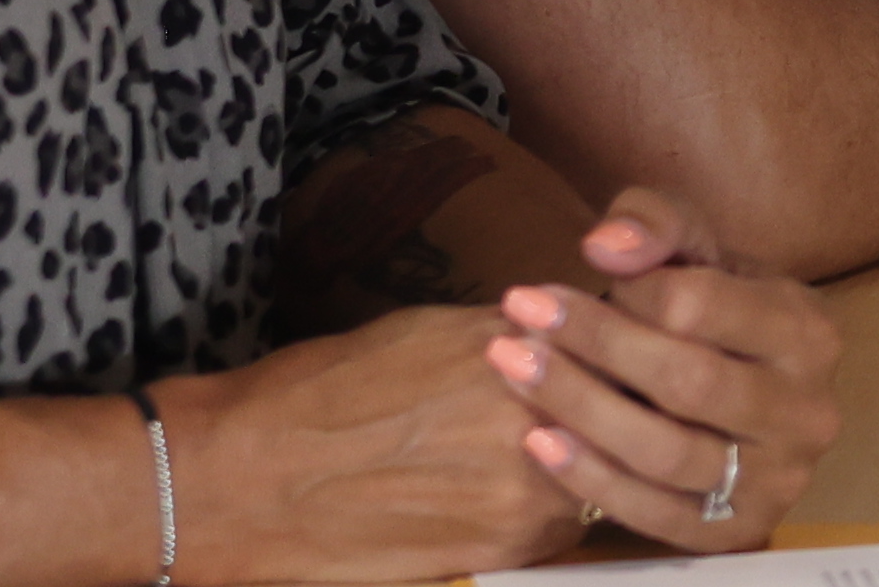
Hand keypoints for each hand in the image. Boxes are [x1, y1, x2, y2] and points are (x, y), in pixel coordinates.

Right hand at [156, 297, 599, 577]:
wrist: (251, 479)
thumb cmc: (326, 391)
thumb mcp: (428, 331)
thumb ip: (509, 336)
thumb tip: (558, 332)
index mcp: (518, 346)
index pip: (617, 339)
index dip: (625, 342)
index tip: (628, 344)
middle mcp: (534, 413)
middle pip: (623, 409)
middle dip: (621, 403)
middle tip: (615, 400)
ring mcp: (526, 488)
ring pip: (599, 471)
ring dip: (590, 460)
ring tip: (554, 452)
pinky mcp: (505, 547)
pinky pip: (561, 522)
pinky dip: (551, 506)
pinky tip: (518, 492)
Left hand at [503, 185, 846, 553]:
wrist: (740, 388)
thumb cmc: (712, 311)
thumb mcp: (696, 249)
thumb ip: (656, 224)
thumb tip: (605, 246)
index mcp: (808, 331)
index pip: (702, 307)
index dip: (625, 294)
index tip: (559, 286)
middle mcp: (808, 411)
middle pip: (685, 382)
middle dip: (592, 346)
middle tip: (517, 319)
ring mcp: (779, 479)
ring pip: (666, 452)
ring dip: (578, 409)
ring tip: (513, 369)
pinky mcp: (738, 531)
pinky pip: (655, 514)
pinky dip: (591, 478)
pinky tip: (539, 440)